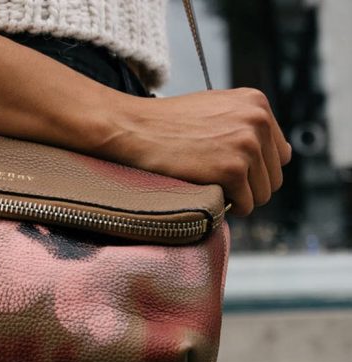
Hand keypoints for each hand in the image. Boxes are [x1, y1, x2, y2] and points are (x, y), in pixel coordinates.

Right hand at [97, 88, 291, 215]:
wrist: (132, 128)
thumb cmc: (164, 122)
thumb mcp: (214, 109)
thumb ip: (243, 124)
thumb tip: (276, 154)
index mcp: (256, 103)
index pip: (280, 153)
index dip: (255, 169)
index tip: (228, 171)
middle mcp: (258, 120)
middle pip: (274, 176)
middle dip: (248, 186)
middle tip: (216, 184)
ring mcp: (247, 144)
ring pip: (263, 193)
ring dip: (238, 198)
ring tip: (209, 187)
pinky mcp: (233, 169)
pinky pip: (245, 204)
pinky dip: (227, 207)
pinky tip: (206, 192)